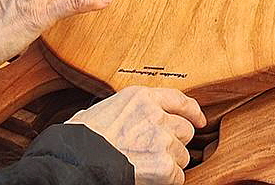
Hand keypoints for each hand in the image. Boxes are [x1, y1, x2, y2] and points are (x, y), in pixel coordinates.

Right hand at [69, 87, 205, 184]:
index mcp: (140, 97)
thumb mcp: (105, 110)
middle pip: (184, 130)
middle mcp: (155, 114)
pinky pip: (178, 176)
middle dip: (174, 143)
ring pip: (182, 155)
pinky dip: (166, 181)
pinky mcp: (164, 165)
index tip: (198, 120)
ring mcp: (162, 139)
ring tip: (143, 165)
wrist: (76, 163)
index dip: (192, 112)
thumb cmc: (81, 139)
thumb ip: (128, 111)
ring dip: (169, 163)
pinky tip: (147, 178)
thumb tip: (134, 118)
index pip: (178, 99)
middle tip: (154, 153)